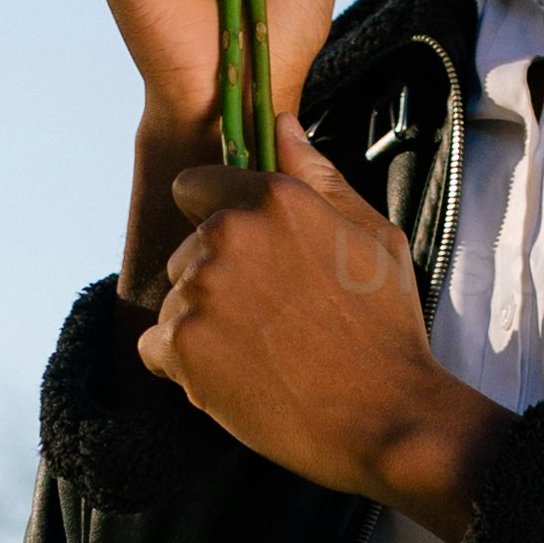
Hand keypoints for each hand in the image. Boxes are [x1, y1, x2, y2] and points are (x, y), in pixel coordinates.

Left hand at [141, 121, 512, 541]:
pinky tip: (236, 381)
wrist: (387, 417)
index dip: (216, 221)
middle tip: (272, 324)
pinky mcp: (183, 346)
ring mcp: (201, 291)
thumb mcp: (373, 237)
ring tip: (262, 357)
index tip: (247, 260)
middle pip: (185, 253)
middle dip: (215, 284)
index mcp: (273, 200)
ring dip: (204, 330)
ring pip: (173, 304)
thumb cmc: (387, 329)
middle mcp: (228, 235)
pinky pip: (155, 349)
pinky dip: (185, 370)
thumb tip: (281, 125)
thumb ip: (319, 177)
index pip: (195, 187)